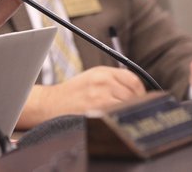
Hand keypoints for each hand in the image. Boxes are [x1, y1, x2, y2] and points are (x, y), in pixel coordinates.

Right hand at [16, 66, 146, 128]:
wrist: (51, 104)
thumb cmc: (72, 94)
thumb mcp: (92, 78)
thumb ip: (114, 81)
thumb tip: (139, 93)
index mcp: (102, 72)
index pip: (134, 80)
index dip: (140, 92)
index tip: (139, 99)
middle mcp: (103, 82)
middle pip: (134, 95)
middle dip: (134, 104)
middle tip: (128, 110)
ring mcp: (100, 97)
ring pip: (128, 107)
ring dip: (126, 113)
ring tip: (117, 115)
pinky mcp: (97, 112)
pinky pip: (118, 116)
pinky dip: (118, 119)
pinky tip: (111, 120)